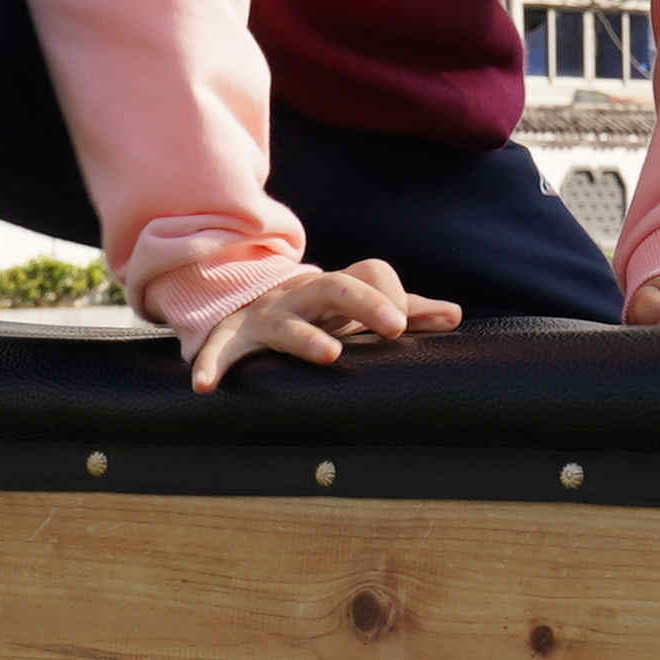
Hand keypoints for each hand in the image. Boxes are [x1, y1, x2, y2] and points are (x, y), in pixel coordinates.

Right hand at [184, 260, 457, 391]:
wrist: (246, 307)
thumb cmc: (318, 314)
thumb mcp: (356, 310)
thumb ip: (404, 311)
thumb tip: (455, 316)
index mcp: (337, 289)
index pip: (370, 273)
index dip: (391, 297)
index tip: (404, 328)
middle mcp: (304, 296)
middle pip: (337, 286)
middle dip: (366, 303)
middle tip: (393, 329)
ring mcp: (268, 316)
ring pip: (287, 321)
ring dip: (305, 337)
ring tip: (328, 354)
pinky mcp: (234, 338)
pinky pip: (221, 348)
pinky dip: (212, 364)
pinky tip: (204, 386)